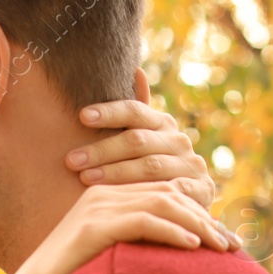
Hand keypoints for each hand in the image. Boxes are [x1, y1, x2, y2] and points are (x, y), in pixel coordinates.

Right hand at [5, 181, 232, 273]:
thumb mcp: (111, 261)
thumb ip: (137, 250)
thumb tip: (181, 261)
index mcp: (108, 197)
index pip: (166, 196)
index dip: (201, 215)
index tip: (228, 241)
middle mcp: (103, 194)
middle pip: (169, 195)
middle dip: (206, 219)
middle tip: (232, 246)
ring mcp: (96, 207)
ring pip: (161, 203)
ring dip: (196, 224)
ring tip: (220, 248)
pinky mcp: (92, 227)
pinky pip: (142, 221)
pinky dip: (171, 231)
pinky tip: (192, 246)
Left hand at [65, 99, 225, 217]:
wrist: (192, 203)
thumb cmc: (157, 170)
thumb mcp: (147, 140)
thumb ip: (137, 113)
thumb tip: (136, 70)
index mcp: (162, 124)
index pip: (134, 112)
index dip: (109, 112)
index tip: (82, 116)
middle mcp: (178, 140)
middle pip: (137, 140)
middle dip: (101, 149)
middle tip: (71, 160)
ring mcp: (191, 165)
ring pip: (150, 166)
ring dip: (116, 173)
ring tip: (85, 179)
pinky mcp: (201, 190)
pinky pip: (172, 191)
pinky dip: (149, 193)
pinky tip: (124, 200)